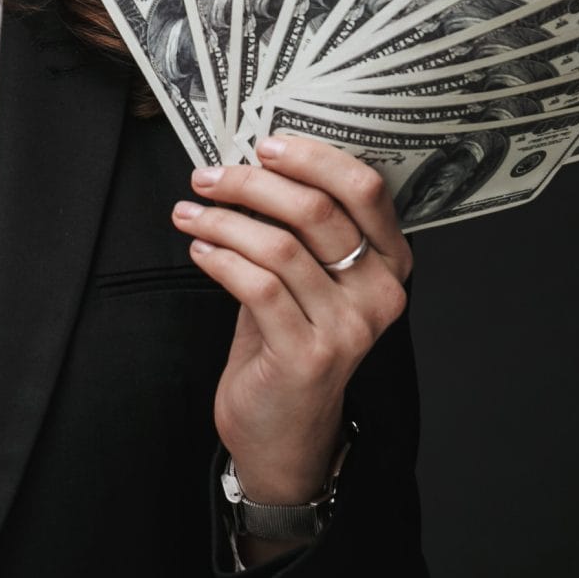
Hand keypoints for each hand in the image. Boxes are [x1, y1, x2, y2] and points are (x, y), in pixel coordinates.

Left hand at [172, 135, 411, 506]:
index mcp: (390, 265)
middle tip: (208, 177)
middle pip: (317, 211)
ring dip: (223, 220)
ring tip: (188, 212)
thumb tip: (256, 164)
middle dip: (252, 184)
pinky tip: (198, 248)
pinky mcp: (308, 355)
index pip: (366, 190)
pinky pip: (257, 285)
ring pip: (279, 245)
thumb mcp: (306, 280)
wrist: (285, 433)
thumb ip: (298, 229)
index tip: (265, 144)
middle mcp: (380, 294)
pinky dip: (220, 258)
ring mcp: (348, 328)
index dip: (314, 158)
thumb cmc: (289, 343)